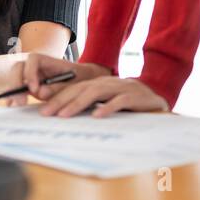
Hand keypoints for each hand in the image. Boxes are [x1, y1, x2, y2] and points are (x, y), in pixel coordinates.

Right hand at [9, 53, 109, 105]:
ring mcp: (31, 76)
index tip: (34, 89)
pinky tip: (11, 106)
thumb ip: (58, 87)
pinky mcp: (28, 86)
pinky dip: (13, 96)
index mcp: (48, 60)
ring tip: (13, 105)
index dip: (30, 73)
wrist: (84, 80)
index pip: (34, 60)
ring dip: (12, 90)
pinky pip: (17, 88)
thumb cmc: (81, 78)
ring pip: (15, 78)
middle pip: (19, 67)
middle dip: (17, 83)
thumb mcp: (75, 83)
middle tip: (22, 101)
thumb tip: (39, 92)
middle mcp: (36, 66)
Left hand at [37, 75, 169, 117]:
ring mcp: (120, 88)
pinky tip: (97, 116)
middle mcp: (106, 83)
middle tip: (47, 113)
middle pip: (80, 89)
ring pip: (95, 93)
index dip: (57, 99)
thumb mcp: (106, 101)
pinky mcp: (133, 96)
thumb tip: (64, 115)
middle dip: (62, 101)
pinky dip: (107, 108)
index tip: (43, 111)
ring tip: (64, 115)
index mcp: (98, 84)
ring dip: (78, 104)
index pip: (73, 89)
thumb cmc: (127, 103)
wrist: (156, 98)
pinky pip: (118, 101)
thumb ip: (89, 105)